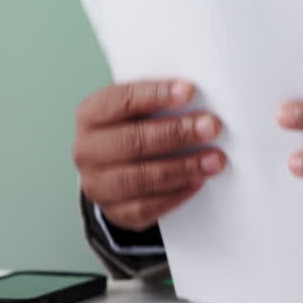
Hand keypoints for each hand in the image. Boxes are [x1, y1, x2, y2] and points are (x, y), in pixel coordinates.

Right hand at [73, 80, 225, 231]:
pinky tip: (198, 182)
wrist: (114, 172)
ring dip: (182, 167)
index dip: (155, 94)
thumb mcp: (135, 111)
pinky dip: (176, 194)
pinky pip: (147, 207)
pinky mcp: (115, 212)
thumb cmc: (132, 130)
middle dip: (176, 133)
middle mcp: (87, 150)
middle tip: (211, 127)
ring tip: (214, 159)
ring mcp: (98, 184)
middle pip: (132, 141)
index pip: (120, 101)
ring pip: (140, 178)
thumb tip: (199, 100)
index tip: (189, 91)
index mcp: (90, 115)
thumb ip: (158, 104)